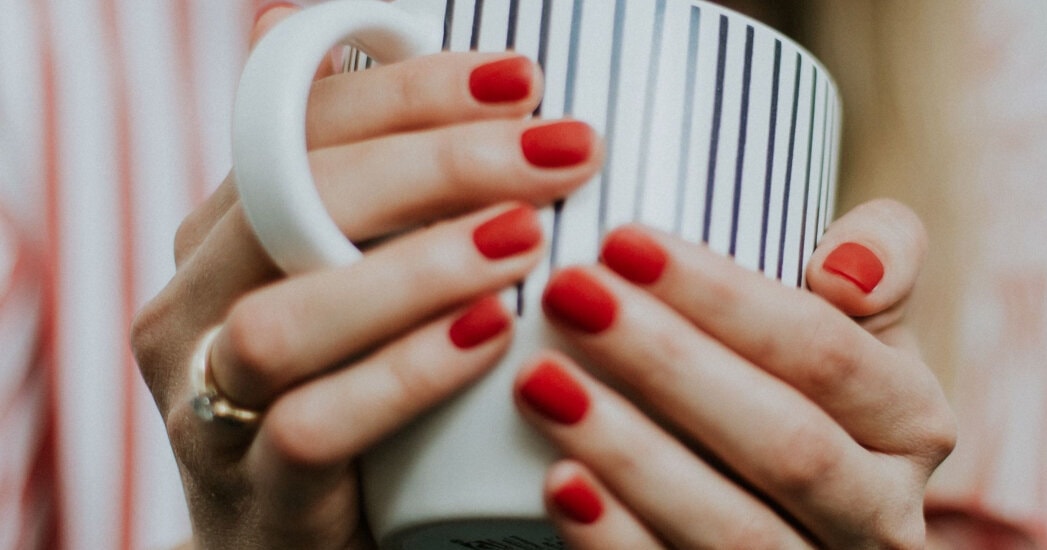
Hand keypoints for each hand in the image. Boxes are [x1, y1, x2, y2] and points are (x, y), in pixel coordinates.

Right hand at [130, 6, 600, 547]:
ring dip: (417, 268)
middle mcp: (193, 308)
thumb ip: (363, 185)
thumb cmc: (349, 392)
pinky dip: (407, 373)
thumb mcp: (352, 280)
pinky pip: (314, 425)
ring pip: (283, 319)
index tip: (521, 81)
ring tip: (527, 239)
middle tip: (558, 154)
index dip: (409, 90)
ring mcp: (210, 406)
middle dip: (436, 164)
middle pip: (288, 201)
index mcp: (220, 236)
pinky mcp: (257, 495)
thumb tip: (324, 30)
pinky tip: (492, 337)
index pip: (295, 124)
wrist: (298, 543)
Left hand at [515, 199, 954, 548]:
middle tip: (570, 295)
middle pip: (787, 444)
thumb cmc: (805, 379)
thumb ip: (881, 253)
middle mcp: (884, 515)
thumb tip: (847, 268)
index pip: (826, 352)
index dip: (726, 298)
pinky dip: (617, 538)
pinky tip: (559, 481)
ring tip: (542, 380)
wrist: (786, 494)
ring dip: (633, 455)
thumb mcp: (860, 315)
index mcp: (914, 423)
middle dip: (670, 365)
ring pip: (736, 533)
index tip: (623, 241)